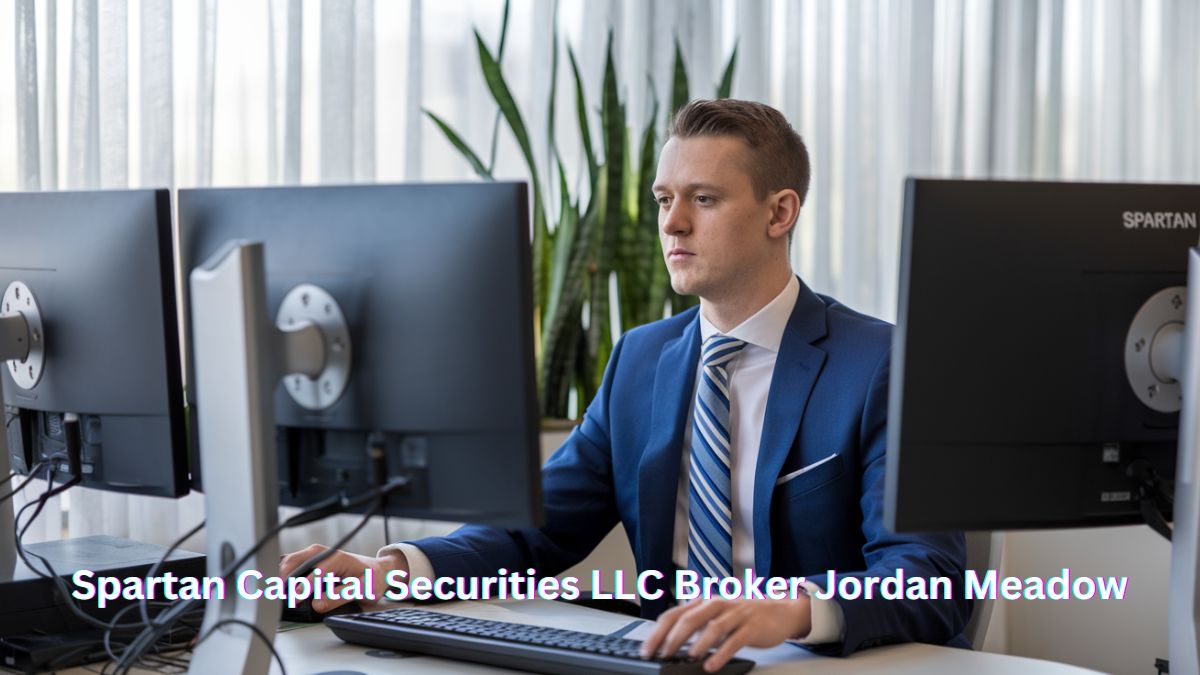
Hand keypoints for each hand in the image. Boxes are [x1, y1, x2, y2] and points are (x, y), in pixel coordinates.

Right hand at [279, 544, 408, 612]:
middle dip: (283, 578)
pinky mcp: (311, 560)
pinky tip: (281, 587)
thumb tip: (317, 604)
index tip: (295, 600)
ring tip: (274, 593)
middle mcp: (323, 553)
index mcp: (336, 558)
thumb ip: (339, 597)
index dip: (303, 588)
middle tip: (276, 596)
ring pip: (290, 562)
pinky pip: (292, 565)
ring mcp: (315, 555)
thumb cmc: (372, 579)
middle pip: (294, 561)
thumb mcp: (362, 590)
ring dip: (280, 576)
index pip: (314, 573)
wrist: (377, 571)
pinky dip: (284, 575)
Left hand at [639, 597, 811, 671]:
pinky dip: (721, 653)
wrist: (780, 610)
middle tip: (662, 655)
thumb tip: (670, 644)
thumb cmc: (744, 615)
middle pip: (690, 618)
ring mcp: (735, 614)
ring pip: (713, 627)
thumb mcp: (716, 616)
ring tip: (688, 657)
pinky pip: (734, 640)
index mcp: (704, 602)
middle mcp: (717, 604)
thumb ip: (696, 626)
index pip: (674, 614)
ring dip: (699, 643)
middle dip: (672, 638)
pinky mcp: (751, 627)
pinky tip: (712, 665)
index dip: (658, 632)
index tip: (647, 649)